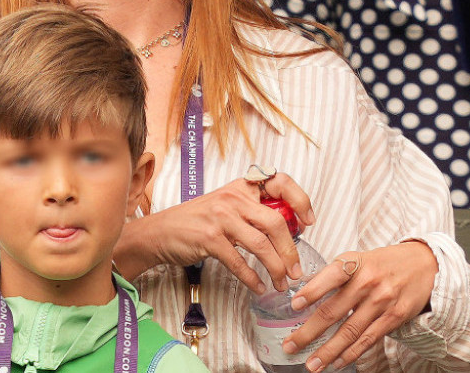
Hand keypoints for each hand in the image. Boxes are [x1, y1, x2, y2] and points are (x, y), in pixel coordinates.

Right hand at [114, 172, 314, 292]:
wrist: (161, 231)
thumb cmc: (197, 221)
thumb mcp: (226, 206)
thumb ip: (252, 212)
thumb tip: (287, 233)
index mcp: (240, 187)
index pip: (279, 182)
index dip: (299, 200)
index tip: (308, 221)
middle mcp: (232, 198)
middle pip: (275, 223)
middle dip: (291, 251)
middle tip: (296, 270)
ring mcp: (221, 218)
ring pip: (261, 245)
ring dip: (276, 268)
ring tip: (282, 282)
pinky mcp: (210, 238)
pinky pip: (240, 262)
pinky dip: (252, 278)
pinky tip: (258, 287)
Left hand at [282, 241, 437, 371]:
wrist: (424, 263)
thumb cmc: (383, 262)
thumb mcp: (358, 258)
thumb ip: (335, 274)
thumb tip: (304, 292)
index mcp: (354, 263)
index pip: (330, 276)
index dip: (311, 291)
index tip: (294, 305)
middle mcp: (367, 282)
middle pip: (333, 311)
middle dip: (309, 332)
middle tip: (291, 346)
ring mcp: (382, 301)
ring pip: (350, 331)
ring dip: (328, 351)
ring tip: (312, 364)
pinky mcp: (395, 317)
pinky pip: (369, 339)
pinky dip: (352, 353)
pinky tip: (338, 362)